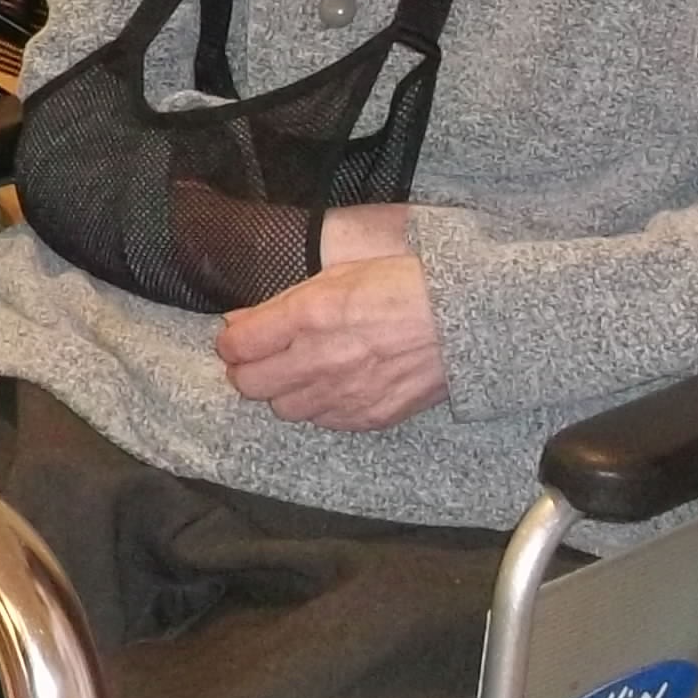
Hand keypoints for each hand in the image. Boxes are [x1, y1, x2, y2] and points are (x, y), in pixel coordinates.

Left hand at [216, 229, 445, 429]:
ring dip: (283, 392)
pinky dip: (320, 407)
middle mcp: (321, 359)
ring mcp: (346, 393)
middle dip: (247, 371)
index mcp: (310, 315)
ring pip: (283, 409)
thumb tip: (238, 322)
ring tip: (301, 371)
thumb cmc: (404, 286)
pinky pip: (323, 422)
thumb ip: (282, 304)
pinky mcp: (370, 416)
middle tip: (260, 359)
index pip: (238, 345)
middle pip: (251, 385)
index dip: (230, 344)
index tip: (236, 340)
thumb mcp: (338, 275)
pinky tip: (334, 385)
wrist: (467, 319)